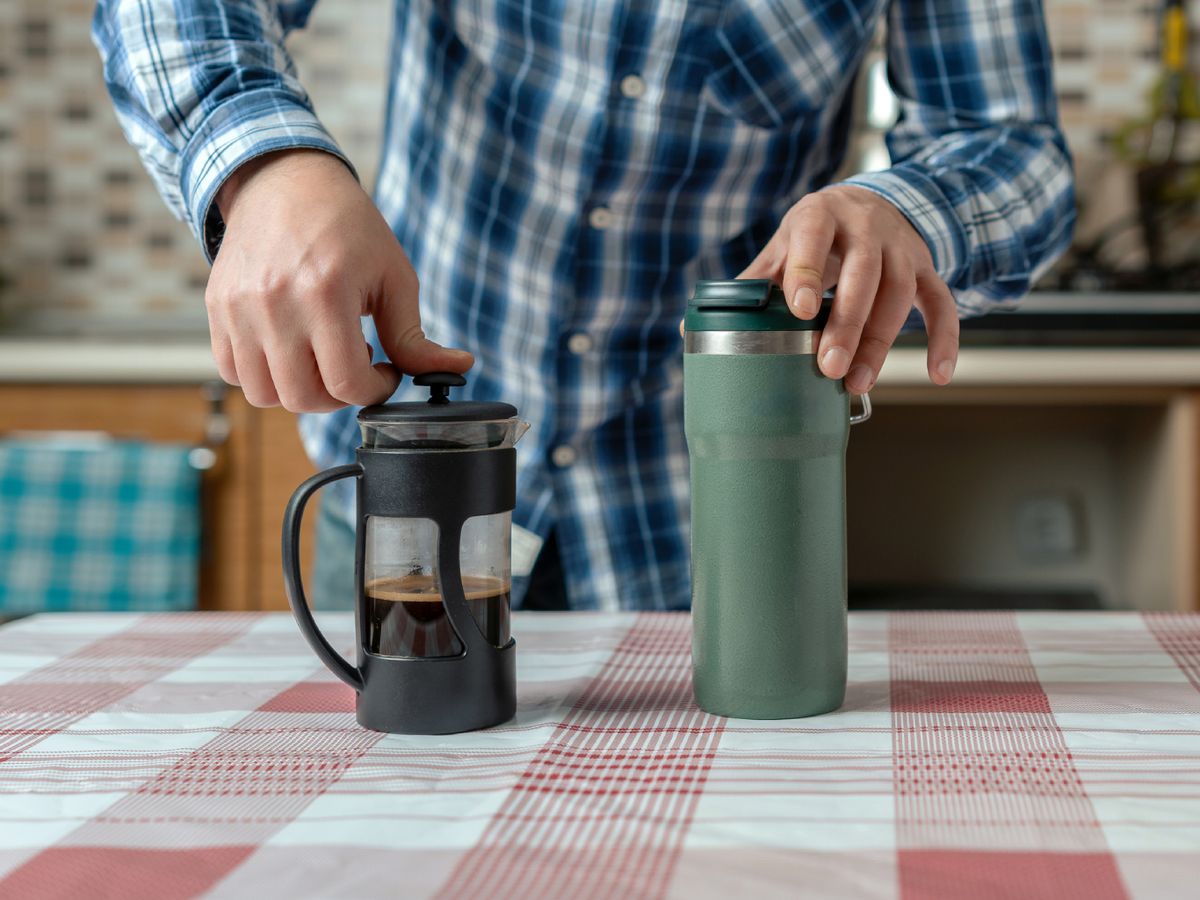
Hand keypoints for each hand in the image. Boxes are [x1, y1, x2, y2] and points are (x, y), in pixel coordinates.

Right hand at [206, 149, 472, 411]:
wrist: (285, 182)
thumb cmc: (349, 227)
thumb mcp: (394, 276)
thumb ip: (415, 336)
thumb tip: (460, 367)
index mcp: (325, 293)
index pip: (347, 383)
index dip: (376, 390)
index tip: (385, 371)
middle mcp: (274, 304)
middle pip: (304, 397)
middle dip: (339, 395)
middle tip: (354, 365)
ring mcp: (238, 308)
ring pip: (265, 395)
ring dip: (300, 389)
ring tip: (320, 355)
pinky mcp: (218, 308)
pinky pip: (234, 372)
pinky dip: (263, 376)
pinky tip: (289, 349)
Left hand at [741, 185, 958, 391]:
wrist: (867, 203)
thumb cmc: (815, 235)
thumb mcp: (783, 245)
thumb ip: (755, 280)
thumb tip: (702, 323)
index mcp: (819, 215)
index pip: (813, 237)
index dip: (807, 273)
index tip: (800, 311)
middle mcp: (866, 225)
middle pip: (864, 272)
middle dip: (848, 322)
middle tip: (830, 367)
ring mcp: (901, 246)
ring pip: (899, 291)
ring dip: (881, 340)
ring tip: (859, 382)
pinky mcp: (926, 267)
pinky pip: (942, 303)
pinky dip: (944, 339)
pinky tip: (937, 375)